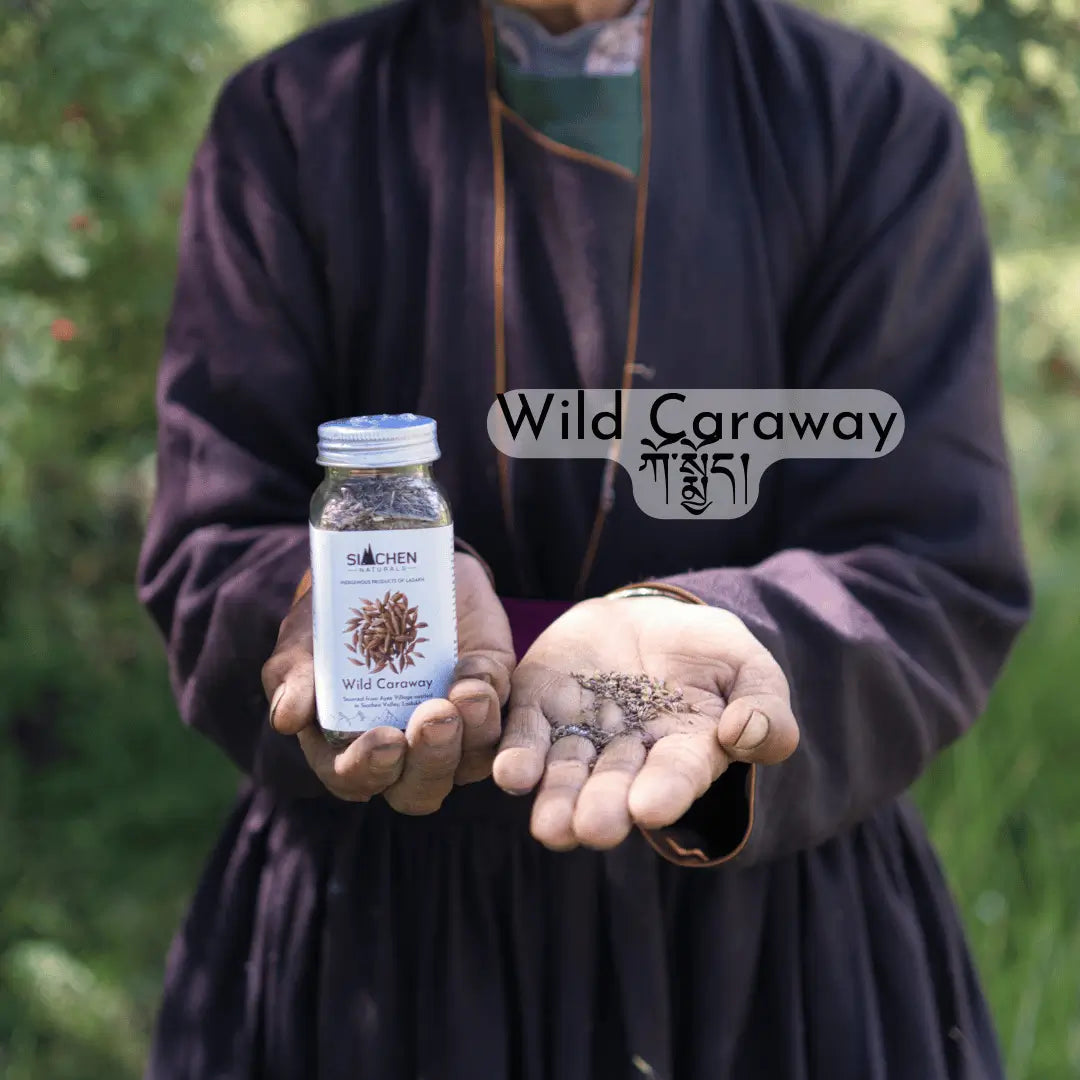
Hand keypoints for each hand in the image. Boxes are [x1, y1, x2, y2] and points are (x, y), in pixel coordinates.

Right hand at [263, 552, 514, 812]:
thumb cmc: (332, 622)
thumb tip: (287, 717)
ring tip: (467, 693)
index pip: (359, 780)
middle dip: (431, 759)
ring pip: (473, 758)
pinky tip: (480, 670)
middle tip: (433, 718)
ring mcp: (455, 727)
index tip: (384, 741)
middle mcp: (407, 751)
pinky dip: (492, 692)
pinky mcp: (489, 691)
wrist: (385, 569)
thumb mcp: (303, 643)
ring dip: (474, 733)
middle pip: (423, 787)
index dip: (370, 770)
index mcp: (353, 751)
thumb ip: (293, 678)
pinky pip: (502, 709)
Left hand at [493, 595, 797, 850]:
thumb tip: (746, 733)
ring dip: (556, 799)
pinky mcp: (540, 706)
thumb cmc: (707, 652)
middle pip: (613, 787)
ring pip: (565, 773)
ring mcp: (580, 733)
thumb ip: (763, 702)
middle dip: (602, 809)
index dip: (664, 791)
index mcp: (684, 752)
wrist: (649, 619)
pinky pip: (525, 734)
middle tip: (592, 829)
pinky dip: (517, 756)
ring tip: (550, 826)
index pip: (675, 776)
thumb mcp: (748, 666)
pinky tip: (511, 773)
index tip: (650, 808)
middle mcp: (627, 756)